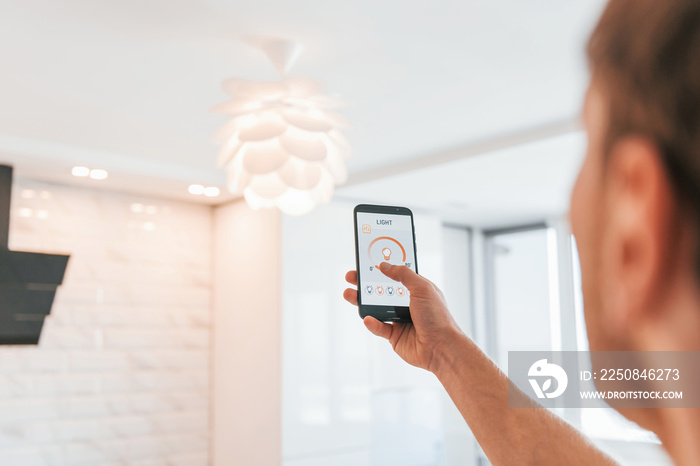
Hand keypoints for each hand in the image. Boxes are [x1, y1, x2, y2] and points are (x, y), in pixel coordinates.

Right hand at [343, 262, 463, 373]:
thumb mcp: (422, 288)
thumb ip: (403, 274)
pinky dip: (372, 323)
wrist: (441, 347)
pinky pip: (379, 328)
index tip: (368, 262)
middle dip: (366, 284)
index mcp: (417, 290)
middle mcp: (408, 304)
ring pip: (376, 309)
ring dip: (362, 302)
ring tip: (349, 294)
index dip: (383, 269)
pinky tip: (368, 318)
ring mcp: (400, 320)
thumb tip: (385, 265)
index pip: (397, 276)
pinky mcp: (395, 336)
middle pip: (382, 291)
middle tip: (352, 277)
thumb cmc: (437, 317)